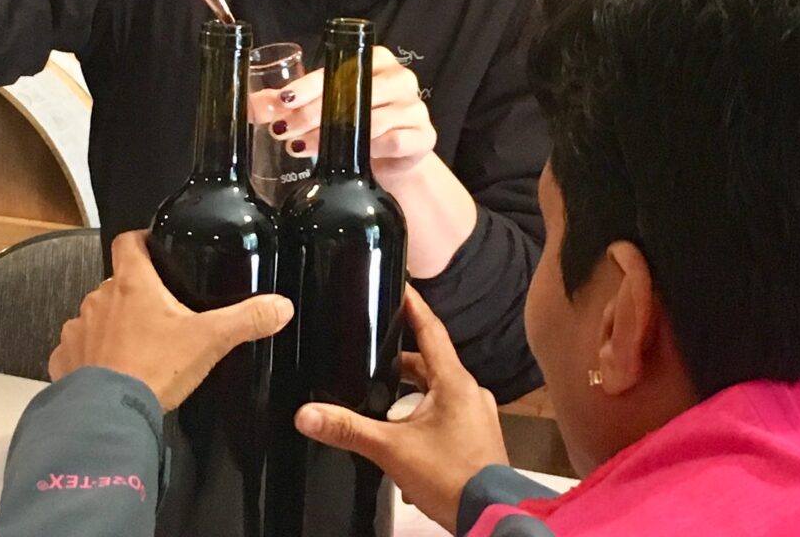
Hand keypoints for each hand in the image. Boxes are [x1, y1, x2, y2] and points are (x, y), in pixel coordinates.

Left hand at [48, 230, 292, 410]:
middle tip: (158, 312)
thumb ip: (247, 319)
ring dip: (110, 324)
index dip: (141, 240)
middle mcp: (99, 299)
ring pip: (95, 315)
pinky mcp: (64, 361)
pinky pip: (76, 349)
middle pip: (115, 282)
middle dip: (133, 293)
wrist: (107, 416)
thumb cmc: (153, 369)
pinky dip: (90, 356)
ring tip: (135, 346)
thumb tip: (281, 306)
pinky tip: (109, 372)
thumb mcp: (210, 339)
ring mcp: (78, 330)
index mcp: (132, 283)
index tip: (154, 246)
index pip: (127, 241)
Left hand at [249, 46, 436, 186]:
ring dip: (334, 136)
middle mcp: (400, 77)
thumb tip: (253, 105)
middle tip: (284, 130)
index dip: (308, 86)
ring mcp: (415, 107)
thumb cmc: (356, 122)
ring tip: (302, 147)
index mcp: (376, 59)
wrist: (394, 156)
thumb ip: (289, 103)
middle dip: (314, 113)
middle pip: (356, 92)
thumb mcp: (326, 106)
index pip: (339, 68)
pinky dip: (370, 151)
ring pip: (373, 119)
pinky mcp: (423, 136)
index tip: (283, 101)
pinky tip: (348, 159)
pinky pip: (395, 141)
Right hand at [295, 287, 507, 532]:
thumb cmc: (451, 478)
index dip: (414, 306)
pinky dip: (426, 418)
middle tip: (375, 351)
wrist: (492, 517)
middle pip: (430, 362)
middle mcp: (469, 392)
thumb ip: (349, 429)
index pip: (431, 329)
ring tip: (383, 399)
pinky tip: (405, 437)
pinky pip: (447, 414)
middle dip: (402, 361)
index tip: (401, 284)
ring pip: (439, 390)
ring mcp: (477, 414)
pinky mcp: (478, 436)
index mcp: (453, 381)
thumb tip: (307, 414)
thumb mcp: (392, 449)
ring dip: (413, 394)